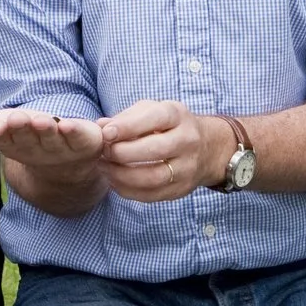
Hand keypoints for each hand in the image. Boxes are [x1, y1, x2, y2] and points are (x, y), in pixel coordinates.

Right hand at [0, 108, 105, 169]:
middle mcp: (35, 144)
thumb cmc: (25, 139)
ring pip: (54, 136)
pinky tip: (78, 126)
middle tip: (17, 119)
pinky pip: (83, 137)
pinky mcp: (86, 141)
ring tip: (45, 121)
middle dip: (23, 128)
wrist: (65, 166)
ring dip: (49, 130)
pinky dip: (80, 132)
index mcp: (12, 140)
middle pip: (28, 135)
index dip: (1, 131)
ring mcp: (61, 145)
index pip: (4, 136)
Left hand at [98, 99, 223, 202]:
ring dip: (121, 175)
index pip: (154, 119)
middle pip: (154, 150)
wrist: (206, 148)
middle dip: (122, 153)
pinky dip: (127, 190)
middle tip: (102, 153)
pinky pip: (151, 195)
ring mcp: (187, 167)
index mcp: (178, 115)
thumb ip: (125, 118)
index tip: (105, 133)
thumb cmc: (168, 126)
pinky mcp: (182, 189)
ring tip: (105, 168)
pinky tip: (115, 181)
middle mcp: (187, 141)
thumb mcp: (152, 111)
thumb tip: (99, 127)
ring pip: (152, 177)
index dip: (126, 127)